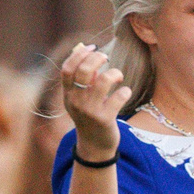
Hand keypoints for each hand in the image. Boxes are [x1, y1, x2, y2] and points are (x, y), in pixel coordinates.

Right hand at [60, 43, 127, 160]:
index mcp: (68, 94)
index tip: (92, 47)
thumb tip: (92, 55)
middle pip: (84, 70)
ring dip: (114, 73)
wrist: (94, 146)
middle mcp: (76, 101)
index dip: (79, 54)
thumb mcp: (80, 99)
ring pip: (104, 80)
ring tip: (118, 77)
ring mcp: (90, 111)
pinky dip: (125, 91)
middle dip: (97, 58)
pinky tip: (125, 93)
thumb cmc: (89, 117)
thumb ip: (85, 79)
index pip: (67, 68)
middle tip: (107, 58)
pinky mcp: (105, 119)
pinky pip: (119, 96)